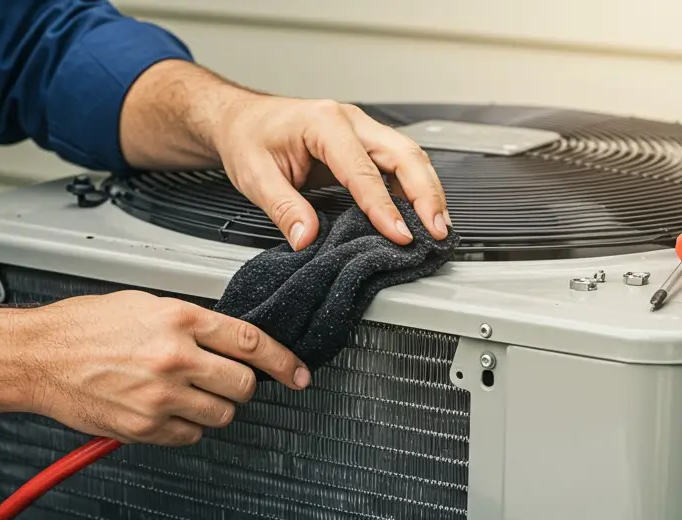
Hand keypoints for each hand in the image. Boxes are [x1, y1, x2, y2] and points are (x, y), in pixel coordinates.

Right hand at [18, 291, 308, 445]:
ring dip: (213, 407)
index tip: (298, 373)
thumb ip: (189, 321)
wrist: (37, 357)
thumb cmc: (82, 327)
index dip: (283, 361)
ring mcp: (160, 397)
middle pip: (243, 386)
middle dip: (240, 385)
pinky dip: (184, 426)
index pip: (251, 342)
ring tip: (184, 392)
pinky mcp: (144, 427)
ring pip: (221, 415)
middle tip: (223, 378)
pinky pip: (189, 435)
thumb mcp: (144, 304)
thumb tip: (227, 338)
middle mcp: (174, 358)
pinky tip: (163, 408)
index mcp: (178, 319)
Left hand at [213, 95, 449, 250]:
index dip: (384, 207)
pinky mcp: (365, 144)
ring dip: (427, 192)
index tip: (399, 235)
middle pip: (403, 155)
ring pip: (409, 157)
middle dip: (425, 195)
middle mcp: (350, 121)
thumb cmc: (249, 138)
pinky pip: (398, 164)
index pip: (364, 170)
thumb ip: (283, 208)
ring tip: (438, 228)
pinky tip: (421, 214)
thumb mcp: (255, 176)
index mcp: (324, 123)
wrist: (242, 119)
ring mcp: (361, 130)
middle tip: (436, 231)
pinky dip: (414, 188)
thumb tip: (306, 238)